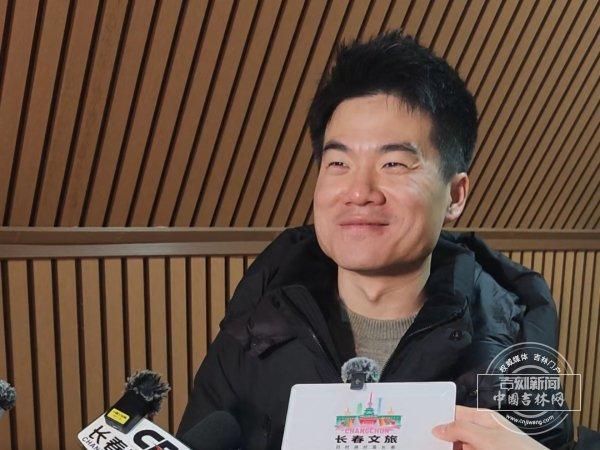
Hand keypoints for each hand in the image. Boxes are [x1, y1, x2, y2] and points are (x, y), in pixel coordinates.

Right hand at [431, 405, 548, 449]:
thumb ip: (461, 430)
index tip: (423, 422)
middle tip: (423, 439)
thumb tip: (438, 428)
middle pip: (454, 432)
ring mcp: (483, 447)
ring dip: (448, 447)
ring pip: (459, 446)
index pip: (455, 412)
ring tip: (429, 446)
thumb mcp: (488, 438)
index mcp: (484, 418)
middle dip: (441, 436)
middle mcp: (483, 432)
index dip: (439, 416)